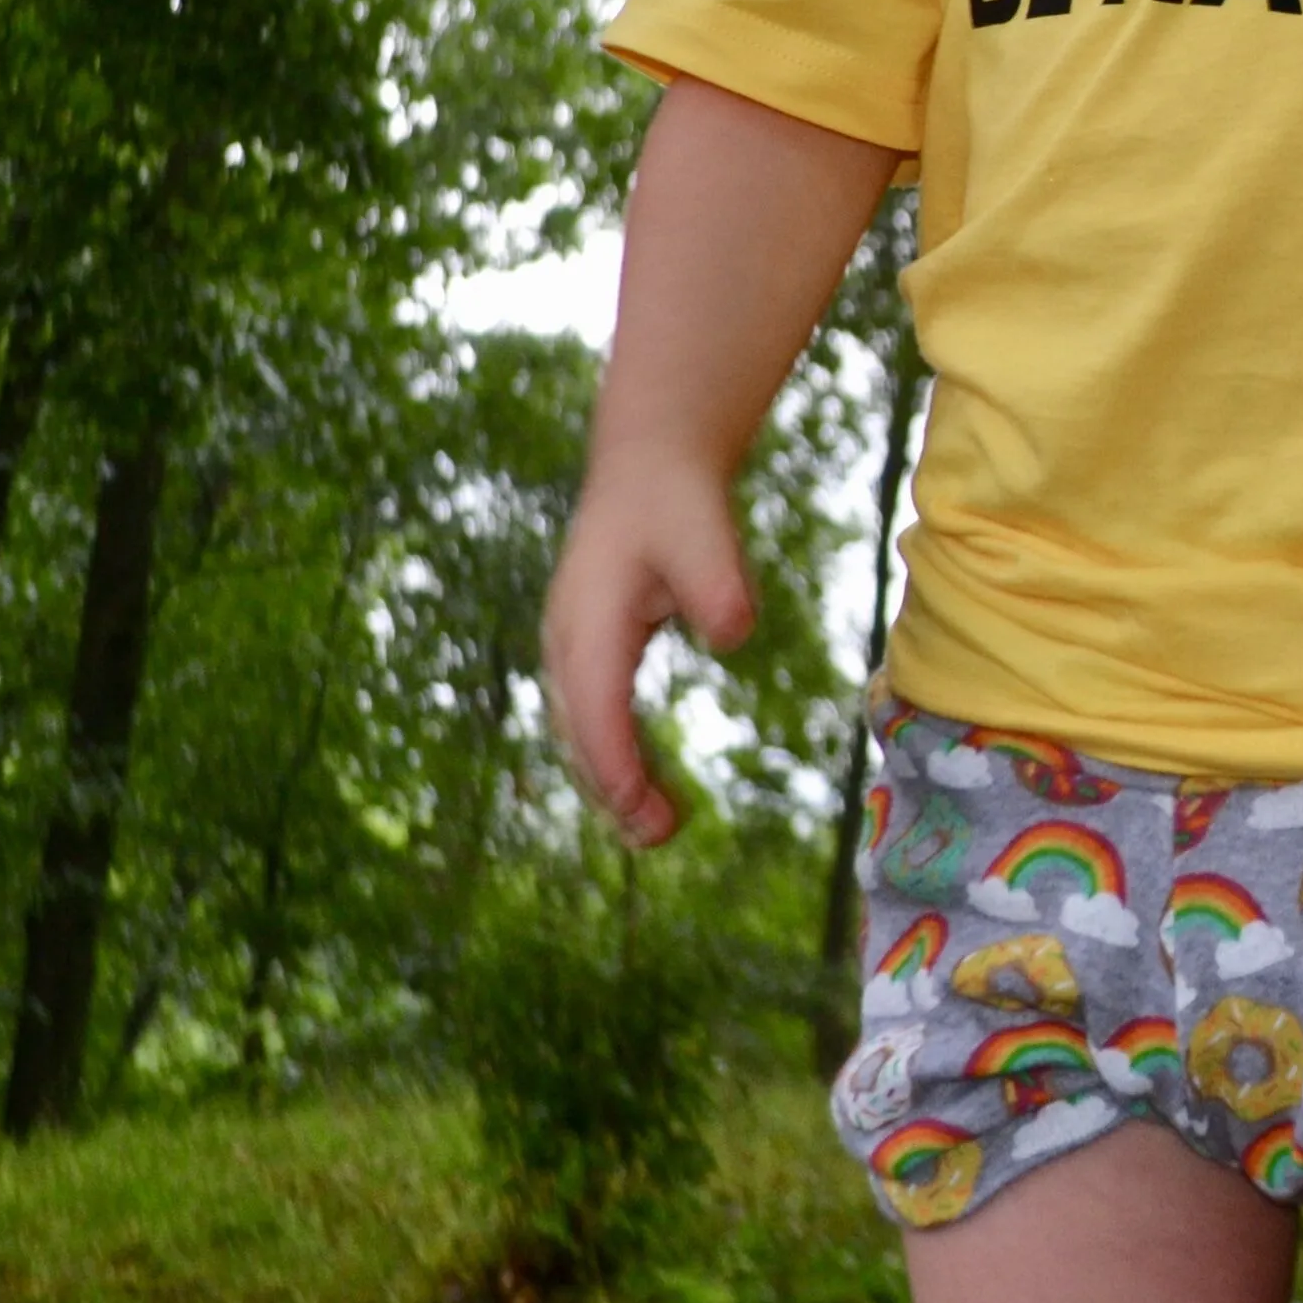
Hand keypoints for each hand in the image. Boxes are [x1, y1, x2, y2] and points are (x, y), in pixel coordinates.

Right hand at [540, 453, 756, 846]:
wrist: (650, 467)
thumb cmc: (678, 501)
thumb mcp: (705, 532)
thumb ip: (720, 584)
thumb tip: (735, 634)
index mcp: (588, 619)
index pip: (597, 706)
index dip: (616, 763)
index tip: (644, 809)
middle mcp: (567, 641)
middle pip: (581, 733)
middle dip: (613, 790)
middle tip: (661, 835)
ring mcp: (570, 648)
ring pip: (581, 731)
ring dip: (611, 781)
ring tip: (657, 827)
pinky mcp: (586, 652)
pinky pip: (592, 717)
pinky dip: (612, 755)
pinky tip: (645, 788)